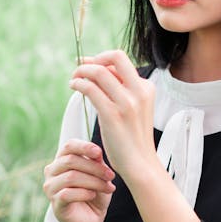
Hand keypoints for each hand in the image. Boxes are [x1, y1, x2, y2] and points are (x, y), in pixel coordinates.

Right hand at [43, 139, 115, 221]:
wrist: (91, 221)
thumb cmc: (95, 194)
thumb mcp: (100, 176)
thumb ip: (96, 163)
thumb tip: (96, 152)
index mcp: (62, 160)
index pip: (68, 146)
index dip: (84, 146)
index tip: (99, 153)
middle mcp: (52, 171)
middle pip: (71, 161)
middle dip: (95, 168)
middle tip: (111, 176)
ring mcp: (50, 188)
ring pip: (71, 177)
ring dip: (93, 181)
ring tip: (108, 187)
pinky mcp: (55, 203)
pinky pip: (67, 194)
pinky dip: (84, 193)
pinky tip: (93, 195)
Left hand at [68, 50, 156, 181]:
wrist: (141, 164)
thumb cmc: (133, 139)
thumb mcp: (135, 109)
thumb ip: (122, 91)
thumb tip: (101, 72)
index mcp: (146, 88)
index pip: (122, 62)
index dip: (103, 59)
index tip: (89, 63)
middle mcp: (139, 92)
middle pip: (115, 57)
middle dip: (94, 58)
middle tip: (80, 67)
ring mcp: (127, 103)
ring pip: (100, 72)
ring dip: (82, 71)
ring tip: (74, 79)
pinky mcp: (112, 114)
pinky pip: (91, 89)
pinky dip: (79, 84)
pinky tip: (74, 87)